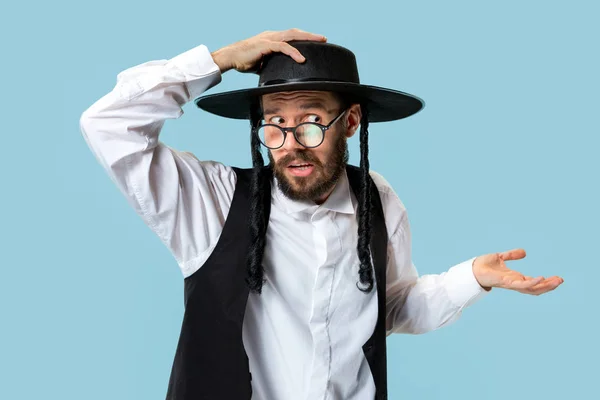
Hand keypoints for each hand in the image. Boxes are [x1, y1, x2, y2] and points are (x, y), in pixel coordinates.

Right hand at [211, 28, 326, 72]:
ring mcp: (269, 39)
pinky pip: (283, 47)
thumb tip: (280, 75)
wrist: (230, 58)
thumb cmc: (244, 61)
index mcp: (272, 39)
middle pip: (295, 33)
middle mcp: (272, 36)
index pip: (291, 36)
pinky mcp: (265, 45)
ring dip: (307, 39)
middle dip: (310, 35)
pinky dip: (294, 52)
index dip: (304, 38)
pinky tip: (301, 59)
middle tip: (324, 39)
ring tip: (319, 43)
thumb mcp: (263, 63)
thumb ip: (272, 65)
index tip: (316, 42)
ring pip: (292, 36)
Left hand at [472, 249, 562, 294]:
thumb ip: (512, 255)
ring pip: (532, 289)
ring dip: (545, 286)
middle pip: (536, 288)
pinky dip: (532, 282)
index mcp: (515, 278)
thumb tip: (525, 252)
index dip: (545, 282)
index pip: (533, 282)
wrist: (472, 269)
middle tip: (561, 280)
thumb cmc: (483, 265)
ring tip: (557, 281)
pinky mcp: (506, 282)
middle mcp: (515, 283)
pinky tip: (541, 278)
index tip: (558, 278)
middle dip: (549, 286)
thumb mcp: (500, 257)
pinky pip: (522, 284)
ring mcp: (511, 284)